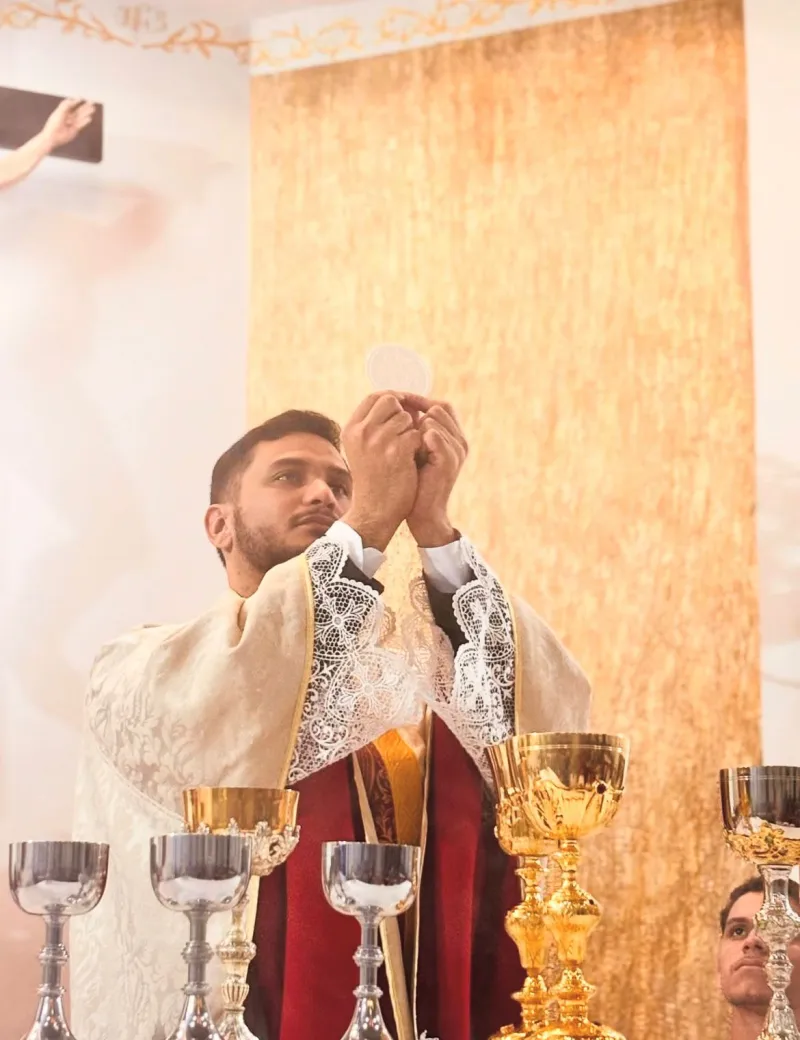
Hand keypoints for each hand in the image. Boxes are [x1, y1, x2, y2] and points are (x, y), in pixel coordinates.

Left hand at [39, 98, 94, 151]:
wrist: (53, 136)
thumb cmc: (53, 124)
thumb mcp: (59, 111)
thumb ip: (66, 105)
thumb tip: (72, 99)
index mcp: (62, 112)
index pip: (70, 105)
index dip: (76, 101)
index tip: (81, 98)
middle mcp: (68, 117)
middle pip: (78, 110)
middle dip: (85, 107)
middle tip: (91, 103)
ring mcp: (71, 124)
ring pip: (80, 117)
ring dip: (87, 113)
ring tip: (93, 109)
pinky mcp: (74, 130)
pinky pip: (81, 124)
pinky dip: (85, 121)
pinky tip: (89, 118)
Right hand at [341, 392, 421, 550]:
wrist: (374, 511)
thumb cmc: (372, 480)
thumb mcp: (361, 450)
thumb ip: (373, 426)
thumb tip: (398, 401)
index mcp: (351, 429)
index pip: (374, 397)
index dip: (393, 398)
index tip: (404, 405)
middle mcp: (362, 432)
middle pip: (391, 401)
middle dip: (404, 413)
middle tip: (407, 432)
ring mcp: (379, 440)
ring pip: (407, 418)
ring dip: (412, 431)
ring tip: (407, 451)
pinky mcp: (397, 451)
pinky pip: (417, 434)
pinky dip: (419, 445)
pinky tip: (412, 460)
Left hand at [401, 395, 467, 546]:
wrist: (423, 513)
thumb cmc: (416, 483)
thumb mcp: (416, 451)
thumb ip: (415, 431)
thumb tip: (399, 407)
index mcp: (455, 438)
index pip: (442, 406)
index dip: (420, 402)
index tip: (399, 405)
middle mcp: (460, 442)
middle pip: (440, 408)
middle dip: (417, 412)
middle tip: (399, 423)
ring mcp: (456, 451)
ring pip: (434, 419)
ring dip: (415, 426)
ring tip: (403, 440)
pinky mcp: (448, 461)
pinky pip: (433, 436)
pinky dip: (418, 437)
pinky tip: (407, 447)